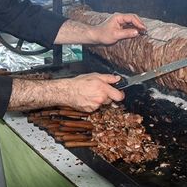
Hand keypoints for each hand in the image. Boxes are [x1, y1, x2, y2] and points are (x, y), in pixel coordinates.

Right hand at [9, 73, 123, 111]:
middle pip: (111, 100)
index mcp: (103, 88)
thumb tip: (118, 79)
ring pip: (103, 104)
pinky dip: (93, 104)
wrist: (67, 91)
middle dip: (107, 96)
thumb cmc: (79, 82)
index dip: (120, 94)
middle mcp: (100, 98)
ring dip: (100, 100)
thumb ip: (108, 78)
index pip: (119, 96)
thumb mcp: (94, 75)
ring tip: (91, 93)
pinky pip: (96, 107)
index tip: (118, 92)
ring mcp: (96, 106)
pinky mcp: (91, 110)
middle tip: (99, 90)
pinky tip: (87, 98)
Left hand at [93, 13, 146, 44]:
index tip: (143, 28)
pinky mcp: (120, 25)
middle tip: (145, 30)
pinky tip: (137, 32)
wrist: (96, 36)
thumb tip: (137, 32)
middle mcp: (120, 17)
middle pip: (133, 18)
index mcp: (118, 17)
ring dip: (137, 25)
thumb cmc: (103, 34)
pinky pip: (129, 25)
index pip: (131, 17)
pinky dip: (134, 28)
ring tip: (143, 31)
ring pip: (132, 21)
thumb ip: (126, 33)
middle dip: (139, 23)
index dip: (138, 23)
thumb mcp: (115, 35)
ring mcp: (120, 21)